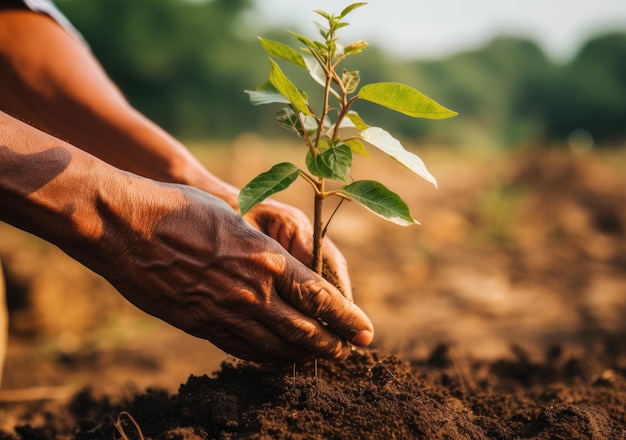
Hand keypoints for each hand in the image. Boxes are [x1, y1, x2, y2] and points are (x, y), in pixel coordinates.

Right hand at [89, 183, 372, 362]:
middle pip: (307, 331)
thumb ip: (264, 250)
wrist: (128, 226)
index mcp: (268, 259)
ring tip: (319, 358)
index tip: (366, 332)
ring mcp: (227, 312)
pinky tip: (278, 357)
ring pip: (277, 347)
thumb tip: (287, 268)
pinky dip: (269, 357)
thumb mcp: (237, 217)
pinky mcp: (202, 325)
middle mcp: (253, 291)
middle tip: (349, 352)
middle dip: (333, 345)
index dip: (348, 319)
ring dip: (304, 356)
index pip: (322, 299)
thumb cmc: (183, 209)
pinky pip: (244, 350)